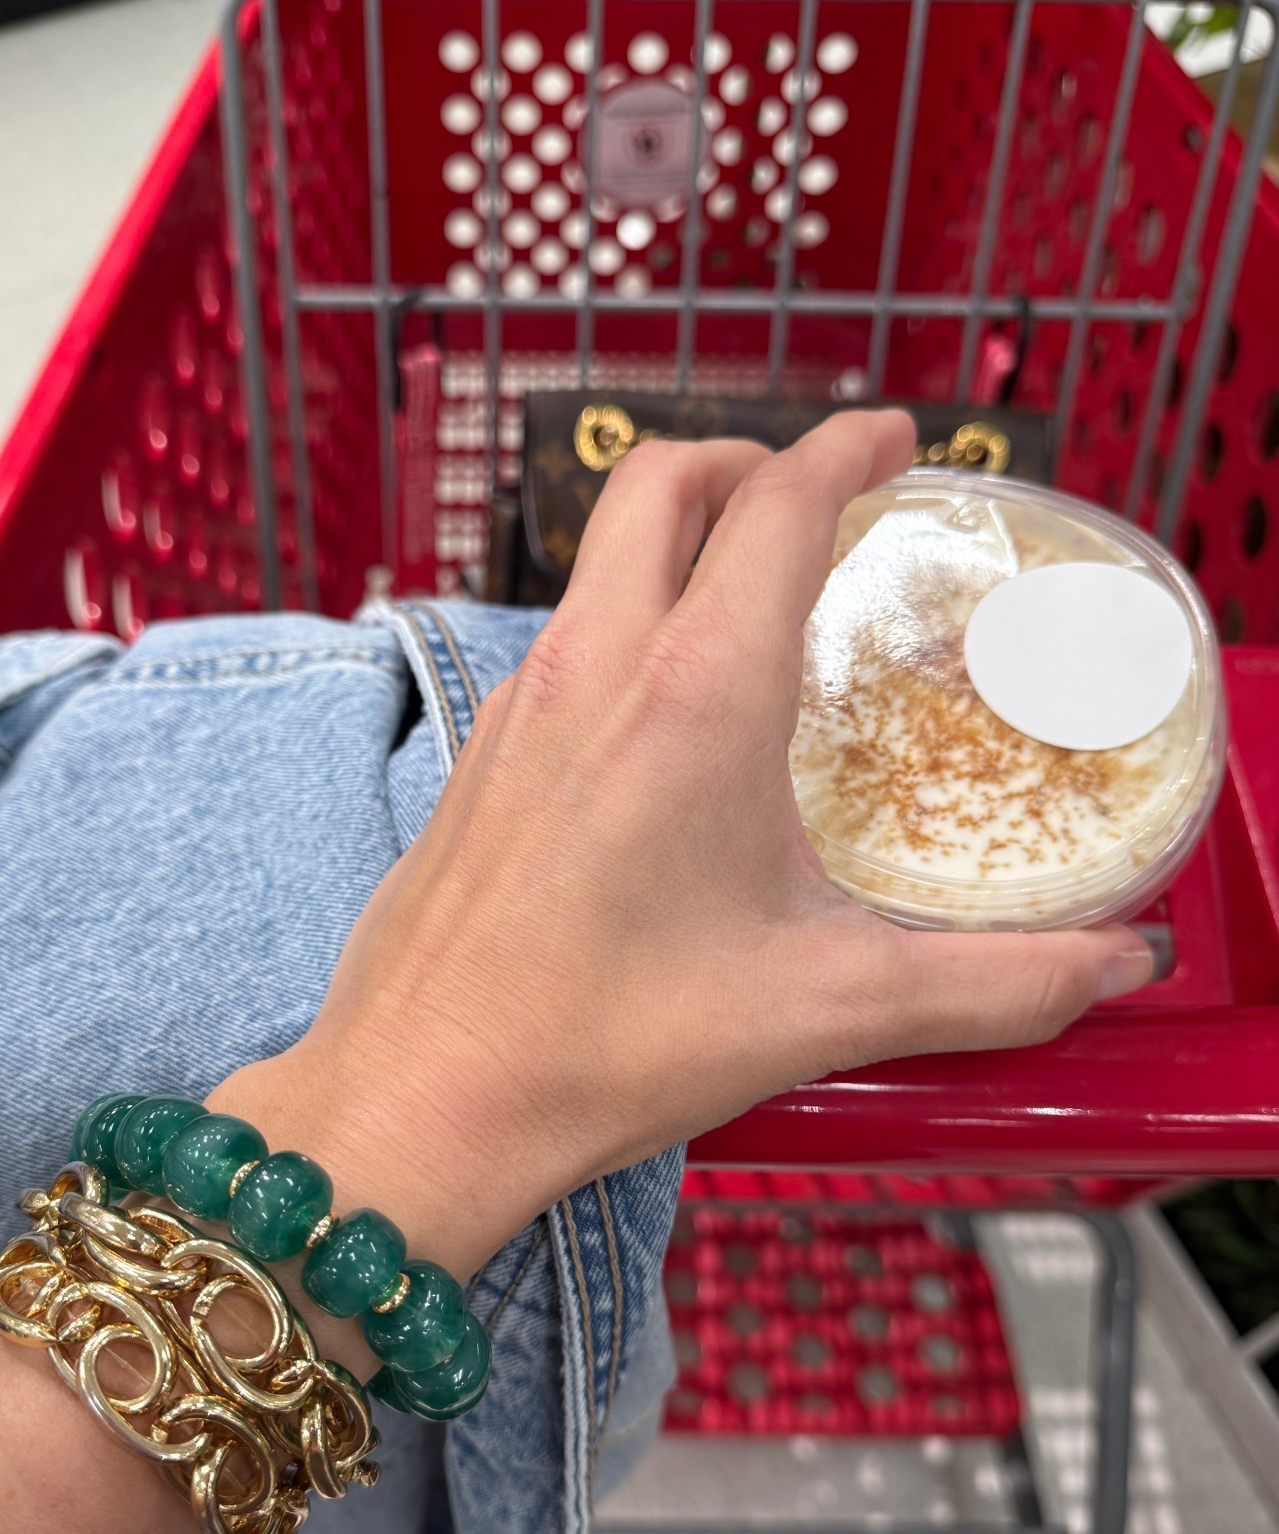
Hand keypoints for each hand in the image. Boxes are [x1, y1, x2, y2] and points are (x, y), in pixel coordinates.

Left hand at [215, 413, 1151, 1270]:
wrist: (422, 1095)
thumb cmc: (607, 1044)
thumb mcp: (823, 1010)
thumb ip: (989, 984)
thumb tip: (1111, 967)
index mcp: (694, 695)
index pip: (778, 506)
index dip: (846, 449)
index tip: (895, 438)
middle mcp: (596, 668)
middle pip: (664, 481)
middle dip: (750, 461)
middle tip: (817, 502)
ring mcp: (520, 704)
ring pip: (599, 554)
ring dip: (680, 537)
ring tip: (753, 601)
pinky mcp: (477, 754)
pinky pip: (560, 636)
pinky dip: (625, 619)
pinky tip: (662, 714)